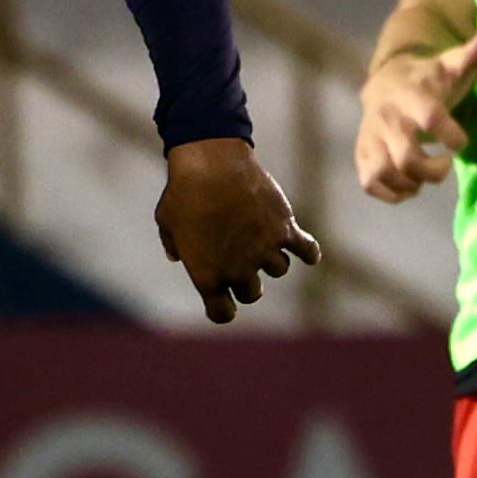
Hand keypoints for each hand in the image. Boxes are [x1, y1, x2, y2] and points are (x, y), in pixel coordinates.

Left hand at [156, 138, 320, 324]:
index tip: (224, 301)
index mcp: (208, 276)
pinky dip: (310, 252)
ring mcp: (265, 250)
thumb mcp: (166, 221)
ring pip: (279, 269)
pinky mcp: (285, 229)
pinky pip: (308, 250)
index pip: (223, 313)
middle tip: (243, 263)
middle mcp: (239, 270)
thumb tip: (177, 255)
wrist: (211, 164)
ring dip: (271, 259)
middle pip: (252, 293)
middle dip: (248, 282)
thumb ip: (173, 243)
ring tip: (262, 240)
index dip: (223, 309)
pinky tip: (308, 251)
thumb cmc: (183, 192)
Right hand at [355, 31, 476, 202]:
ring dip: (411, 183)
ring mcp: (371, 138)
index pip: (430, 118)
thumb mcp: (449, 65)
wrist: (384, 82)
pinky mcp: (362, 154)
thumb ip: (470, 55)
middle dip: (432, 171)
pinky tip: (409, 185)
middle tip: (446, 165)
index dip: (451, 136)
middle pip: (407, 158)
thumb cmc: (427, 79)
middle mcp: (387, 118)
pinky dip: (392, 192)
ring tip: (424, 177)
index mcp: (411, 96)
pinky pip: (370, 184)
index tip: (461, 143)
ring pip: (385, 174)